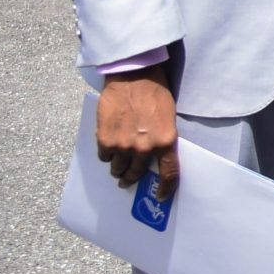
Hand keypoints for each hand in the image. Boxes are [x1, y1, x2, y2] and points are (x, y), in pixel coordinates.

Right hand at [96, 66, 178, 198]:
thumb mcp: (168, 118)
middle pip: (136, 174)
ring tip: (119, 162)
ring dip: (118, 167)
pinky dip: (107, 154)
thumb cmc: (155, 94)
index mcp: (166, 142)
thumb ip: (162, 140)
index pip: (169, 174)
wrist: (133, 76)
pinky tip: (110, 144)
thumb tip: (156, 158)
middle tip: (128, 178)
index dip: (166, 188)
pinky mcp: (105, 140)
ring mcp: (124, 146)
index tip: (160, 196)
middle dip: (132, 177)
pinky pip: (104, 157)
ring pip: (118, 169)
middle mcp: (144, 148)